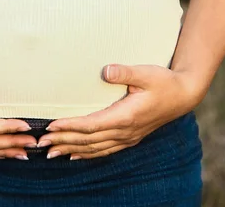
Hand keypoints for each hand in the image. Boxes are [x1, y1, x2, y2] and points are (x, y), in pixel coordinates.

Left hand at [37, 64, 200, 159]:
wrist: (183, 95)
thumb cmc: (163, 81)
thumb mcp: (146, 72)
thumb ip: (125, 72)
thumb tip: (105, 70)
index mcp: (126, 116)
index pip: (92, 125)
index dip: (70, 126)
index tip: (51, 125)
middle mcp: (125, 131)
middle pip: (88, 140)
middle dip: (64, 141)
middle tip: (41, 143)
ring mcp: (128, 137)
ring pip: (95, 148)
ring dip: (72, 149)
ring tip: (51, 152)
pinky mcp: (129, 137)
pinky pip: (104, 150)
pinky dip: (87, 153)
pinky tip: (75, 155)